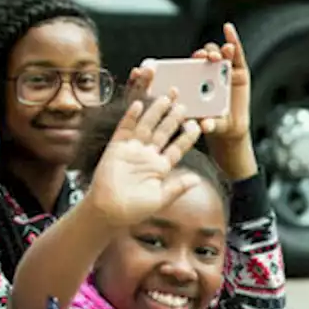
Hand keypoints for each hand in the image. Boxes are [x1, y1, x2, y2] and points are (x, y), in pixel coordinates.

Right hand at [85, 95, 203, 227]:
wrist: (110, 210)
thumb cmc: (136, 208)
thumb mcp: (161, 198)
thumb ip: (178, 187)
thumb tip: (197, 179)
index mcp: (160, 167)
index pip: (177, 148)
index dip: (186, 137)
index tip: (197, 126)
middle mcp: (148, 155)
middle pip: (163, 132)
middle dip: (173, 118)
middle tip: (184, 105)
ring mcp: (132, 150)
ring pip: (147, 126)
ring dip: (156, 112)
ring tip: (166, 98)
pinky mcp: (117, 148)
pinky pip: (125, 129)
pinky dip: (131, 117)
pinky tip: (139, 104)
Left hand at [188, 23, 250, 142]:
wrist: (229, 130)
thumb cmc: (213, 125)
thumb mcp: (209, 125)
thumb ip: (208, 125)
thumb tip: (205, 127)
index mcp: (196, 81)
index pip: (193, 65)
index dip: (194, 59)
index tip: (196, 58)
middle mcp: (209, 73)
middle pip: (206, 57)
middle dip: (207, 54)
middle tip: (208, 57)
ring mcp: (224, 70)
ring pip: (221, 54)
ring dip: (221, 50)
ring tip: (224, 53)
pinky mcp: (239, 71)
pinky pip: (236, 54)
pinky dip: (233, 40)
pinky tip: (228, 29)